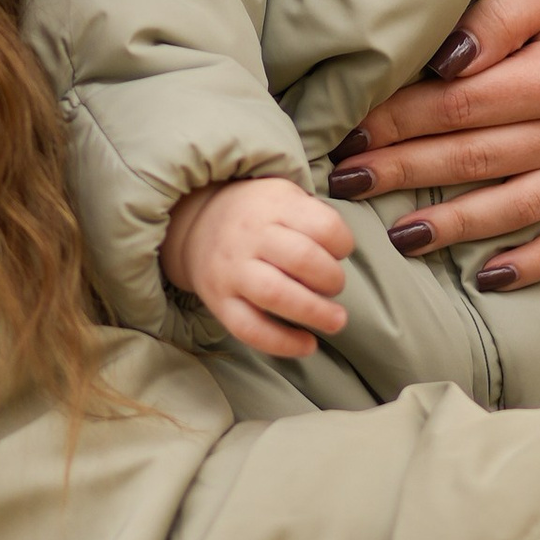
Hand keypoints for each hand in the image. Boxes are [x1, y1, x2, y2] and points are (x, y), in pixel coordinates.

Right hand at [161, 176, 353, 359]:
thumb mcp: (285, 194)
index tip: (341, 252)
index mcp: (274, 204)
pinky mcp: (219, 302)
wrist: (196, 223)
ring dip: (314, 312)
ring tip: (336, 320)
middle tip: (336, 287)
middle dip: (332, 280)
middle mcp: (250, 235)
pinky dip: (283, 343)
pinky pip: (250, 330)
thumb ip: (314, 217)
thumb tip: (344, 256)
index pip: (323, 226)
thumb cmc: (257, 214)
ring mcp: (232, 270)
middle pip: (302, 259)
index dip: (343, 244)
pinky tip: (307, 345)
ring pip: (276, 295)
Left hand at [325, 0, 539, 286]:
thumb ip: (497, 17)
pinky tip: (489, 278)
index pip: (460, 108)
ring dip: (454, 226)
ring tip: (398, 238)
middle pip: (476, 160)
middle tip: (345, 184)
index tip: (350, 132)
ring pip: (515, 207)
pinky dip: (535, 263)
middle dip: (404, 173)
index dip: (399, 121)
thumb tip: (445, 60)